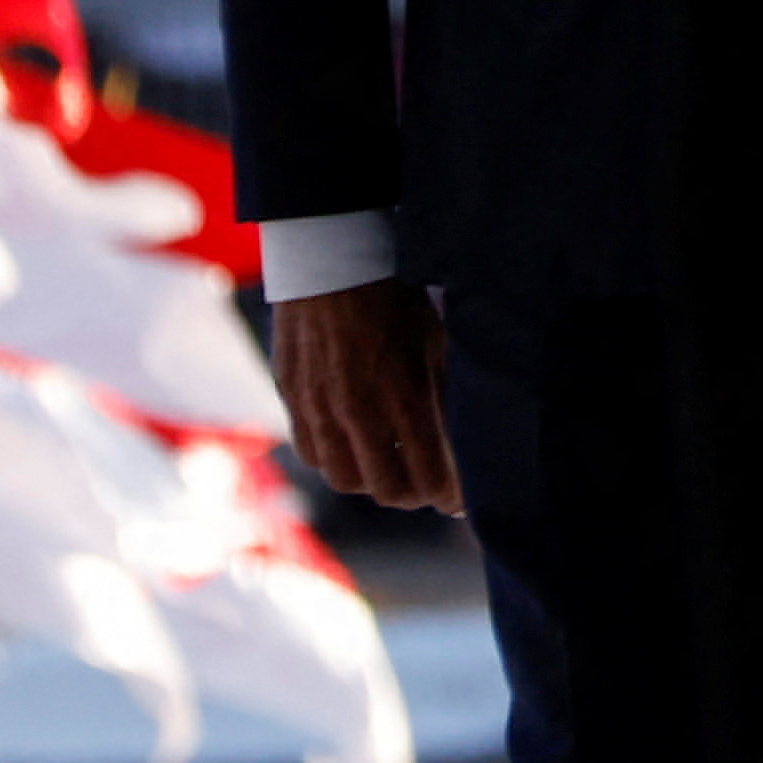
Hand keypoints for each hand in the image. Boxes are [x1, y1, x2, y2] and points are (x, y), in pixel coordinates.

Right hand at [268, 279, 461, 517]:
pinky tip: (355, 446)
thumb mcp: (438, 343)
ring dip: (374, 481)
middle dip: (417, 497)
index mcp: (404, 397)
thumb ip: (449, 398)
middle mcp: (358, 413)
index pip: (431, 478)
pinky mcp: (292, 400)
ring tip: (394, 468)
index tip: (462, 499)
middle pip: (389, 491)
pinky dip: (337, 461)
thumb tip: (470, 443)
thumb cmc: (397, 300)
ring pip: (346, 480)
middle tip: (431, 488)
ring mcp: (319, 410)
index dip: (451, 497)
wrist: (333, 263)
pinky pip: (313, 455)